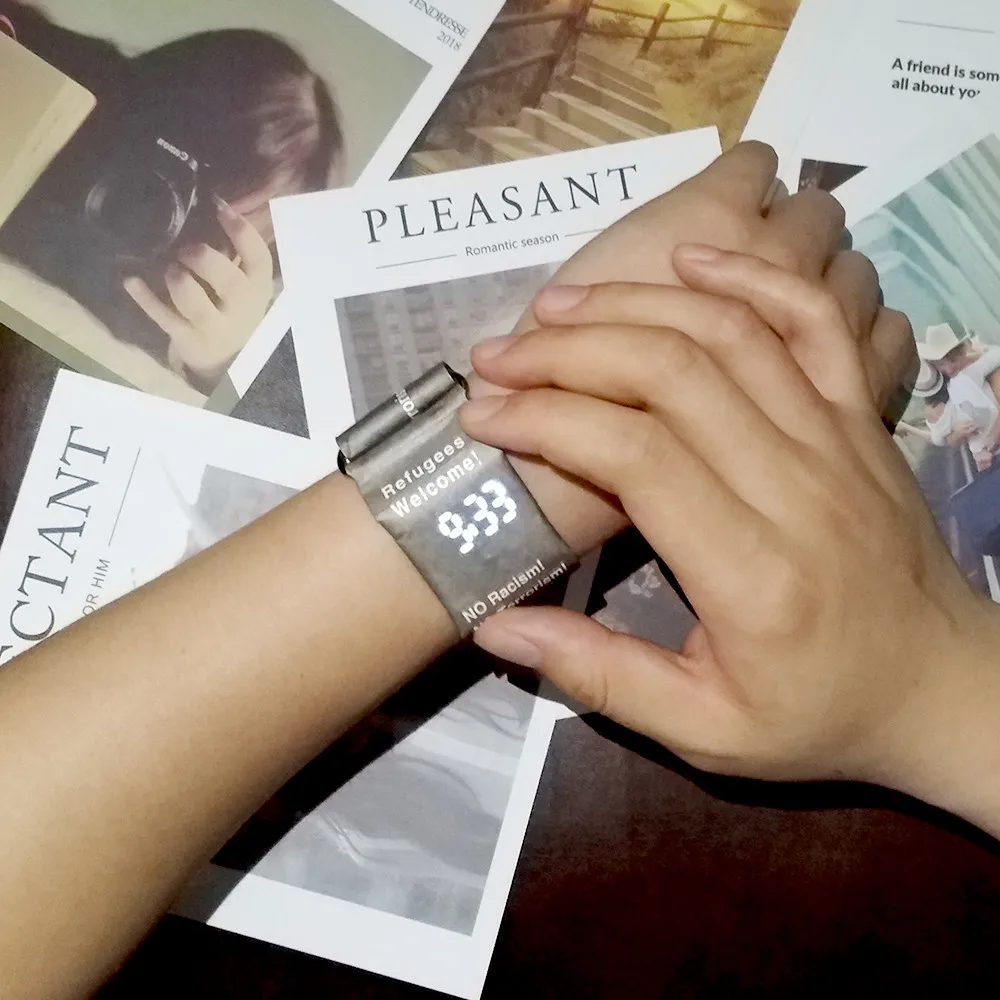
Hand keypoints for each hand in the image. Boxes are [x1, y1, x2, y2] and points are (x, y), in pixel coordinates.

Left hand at [123, 199, 274, 380]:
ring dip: (178, 279)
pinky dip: (145, 298)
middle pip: (229, 282)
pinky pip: (165, 318)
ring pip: (195, 302)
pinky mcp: (190, 340)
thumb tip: (214, 205)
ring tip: (171, 270)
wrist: (227, 359)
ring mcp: (216, 327)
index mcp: (258, 287)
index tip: (220, 207)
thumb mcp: (244, 284)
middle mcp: (242, 309)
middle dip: (204, 259)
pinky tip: (131, 281)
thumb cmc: (232, 308)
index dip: (241, 231)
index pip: (259, 258)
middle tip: (187, 250)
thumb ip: (234, 253)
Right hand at [461, 248, 996, 799]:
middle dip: (568, 351)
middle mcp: (796, 486)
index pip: (636, 456)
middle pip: (673, 375)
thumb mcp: (703, 732)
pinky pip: (814, 324)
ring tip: (555, 307)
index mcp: (750, 572)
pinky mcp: (861, 417)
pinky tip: (690, 260)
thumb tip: (494, 625)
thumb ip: (598, 677)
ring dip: (634, 304)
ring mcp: (838, 439)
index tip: (483, 417)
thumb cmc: (818, 714)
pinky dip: (752, 279)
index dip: (547, 420)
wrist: (944, 688)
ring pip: (730, 335)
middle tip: (497, 357)